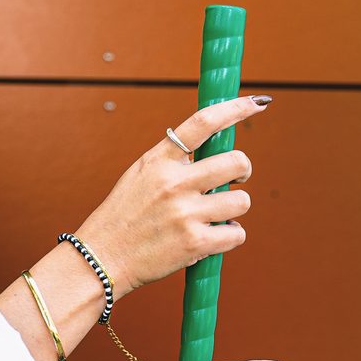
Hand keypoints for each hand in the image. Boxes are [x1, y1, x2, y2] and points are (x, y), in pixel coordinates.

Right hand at [71, 95, 270, 295]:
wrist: (102, 258)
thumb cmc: (123, 217)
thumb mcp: (140, 175)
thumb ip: (173, 162)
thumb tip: (213, 151)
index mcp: (160, 160)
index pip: (203, 123)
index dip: (236, 109)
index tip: (257, 102)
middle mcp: (174, 182)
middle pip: (236, 162)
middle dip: (243, 172)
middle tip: (235, 181)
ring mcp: (185, 213)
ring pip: (241, 201)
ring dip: (234, 209)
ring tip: (214, 216)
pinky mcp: (194, 243)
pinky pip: (236, 234)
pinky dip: (230, 237)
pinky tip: (211, 237)